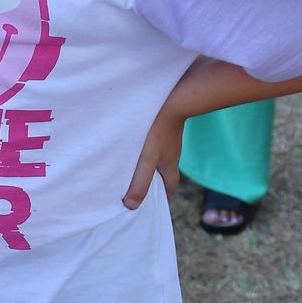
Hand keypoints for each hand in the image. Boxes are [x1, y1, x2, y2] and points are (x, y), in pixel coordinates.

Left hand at [123, 93, 187, 209]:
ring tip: (128, 163)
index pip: (169, 187)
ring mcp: (169, 138)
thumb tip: (131, 206)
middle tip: (134, 183)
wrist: (173, 96)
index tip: (148, 201)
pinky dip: (145, 145)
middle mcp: (171, 153)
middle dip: (151, 179)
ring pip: (158, 155)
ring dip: (146, 161)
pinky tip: (133, 140)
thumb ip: (140, 181)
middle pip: (163, 172)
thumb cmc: (159, 129)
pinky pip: (155, 140)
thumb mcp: (147, 159)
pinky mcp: (163, 124)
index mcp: (170, 166)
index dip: (160, 196)